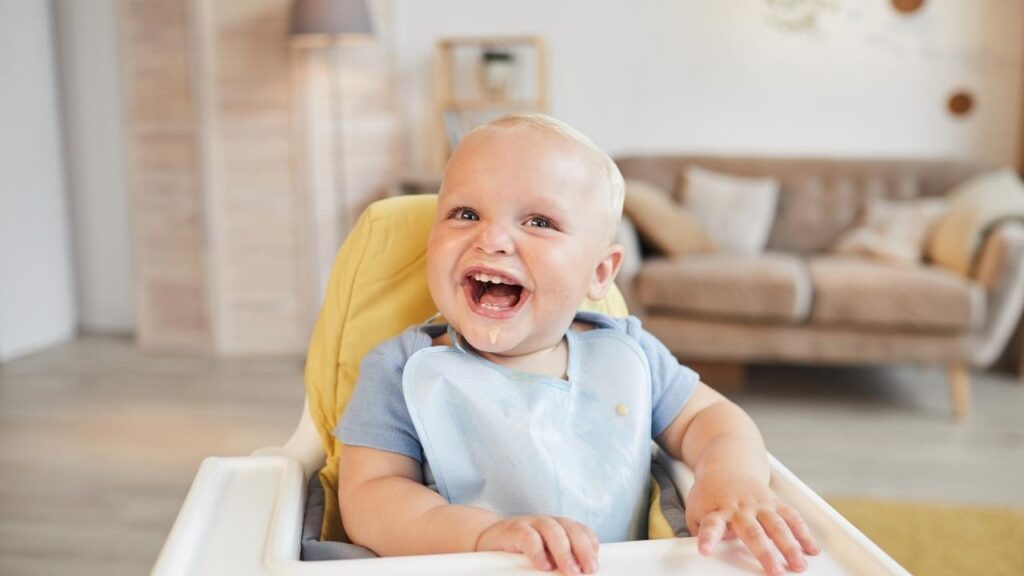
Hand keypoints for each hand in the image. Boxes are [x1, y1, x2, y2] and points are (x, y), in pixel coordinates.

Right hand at [476, 515, 599, 574]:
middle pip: (570, 529)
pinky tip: (543, 565)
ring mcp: (530, 523)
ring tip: (571, 571)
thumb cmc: (519, 551)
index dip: (590, 546)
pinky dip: (538, 551)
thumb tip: (576, 573)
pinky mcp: (513, 530)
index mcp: (559, 527)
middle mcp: (547, 522)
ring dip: (564, 551)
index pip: (580, 531)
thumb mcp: (545, 556)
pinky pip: (528, 537)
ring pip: (552, 530)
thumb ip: (559, 561)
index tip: (595, 565)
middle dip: (583, 549)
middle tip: (589, 570)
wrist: (488, 540)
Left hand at [685, 468, 819, 575]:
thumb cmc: (710, 495)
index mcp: (717, 510)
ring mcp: (760, 504)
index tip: (705, 551)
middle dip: (765, 553)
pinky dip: (803, 533)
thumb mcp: (696, 510)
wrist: (727, 466)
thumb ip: (702, 532)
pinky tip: (812, 549)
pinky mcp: (774, 502)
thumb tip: (714, 551)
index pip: (710, 526)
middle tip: (774, 572)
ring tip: (799, 565)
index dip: (708, 539)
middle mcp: (740, 507)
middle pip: (753, 532)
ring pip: (777, 525)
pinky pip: (792, 517)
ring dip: (790, 546)